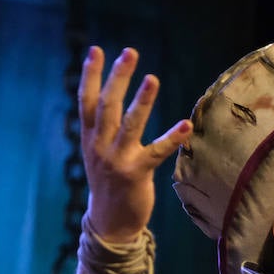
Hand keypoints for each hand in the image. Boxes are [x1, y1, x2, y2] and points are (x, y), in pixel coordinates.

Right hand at [79, 46, 191, 240]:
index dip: (90, 75)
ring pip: (129, 124)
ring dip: (142, 100)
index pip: (87, 100)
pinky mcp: (136, 174)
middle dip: (118, 77)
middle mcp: (100, 146)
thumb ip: (100, 129)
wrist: (109, 223)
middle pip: (107, 105)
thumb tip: (105, 98)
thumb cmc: (108, 183)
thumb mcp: (96, 153)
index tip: (95, 50)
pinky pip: (156, 152)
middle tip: (130, 53)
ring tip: (152, 78)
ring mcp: (117, 160)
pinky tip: (186, 125)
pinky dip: (171, 138)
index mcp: (90, 138)